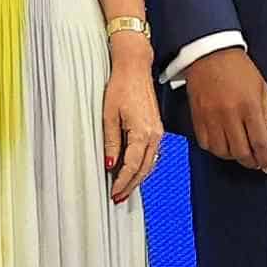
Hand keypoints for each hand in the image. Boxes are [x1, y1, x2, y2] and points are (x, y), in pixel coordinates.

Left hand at [100, 48, 163, 203]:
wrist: (135, 68)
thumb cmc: (120, 87)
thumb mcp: (109, 116)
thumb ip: (111, 142)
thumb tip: (111, 165)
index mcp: (142, 133)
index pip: (132, 166)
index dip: (122, 182)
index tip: (113, 193)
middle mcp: (154, 136)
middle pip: (144, 169)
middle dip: (131, 185)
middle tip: (118, 198)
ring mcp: (158, 133)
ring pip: (150, 164)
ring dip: (137, 178)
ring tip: (124, 189)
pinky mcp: (157, 129)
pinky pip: (152, 155)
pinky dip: (143, 167)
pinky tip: (133, 171)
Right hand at [181, 47, 266, 173]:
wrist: (209, 54)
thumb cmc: (239, 69)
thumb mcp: (262, 88)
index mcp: (249, 106)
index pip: (260, 142)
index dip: (265, 159)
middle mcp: (229, 114)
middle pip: (241, 151)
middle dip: (251, 162)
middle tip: (256, 162)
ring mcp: (211, 117)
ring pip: (222, 151)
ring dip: (233, 157)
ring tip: (240, 152)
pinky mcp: (197, 117)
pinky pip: (206, 144)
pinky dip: (216, 149)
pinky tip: (223, 144)